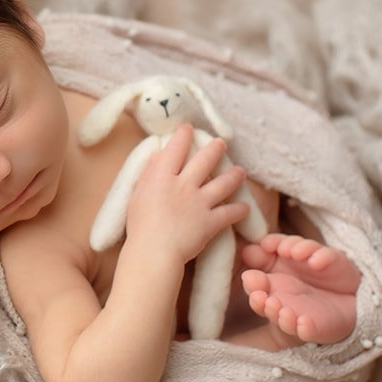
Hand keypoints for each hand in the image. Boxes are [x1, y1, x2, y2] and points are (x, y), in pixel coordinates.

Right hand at [124, 125, 250, 264]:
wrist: (154, 252)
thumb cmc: (139, 226)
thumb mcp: (137, 195)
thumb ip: (148, 174)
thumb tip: (158, 156)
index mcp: (163, 177)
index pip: (175, 149)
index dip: (183, 136)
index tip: (188, 129)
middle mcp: (184, 185)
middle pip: (204, 161)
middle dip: (215, 149)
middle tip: (221, 143)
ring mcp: (200, 203)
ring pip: (223, 183)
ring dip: (234, 175)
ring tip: (240, 171)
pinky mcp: (211, 222)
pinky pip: (229, 212)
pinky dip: (239, 210)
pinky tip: (245, 207)